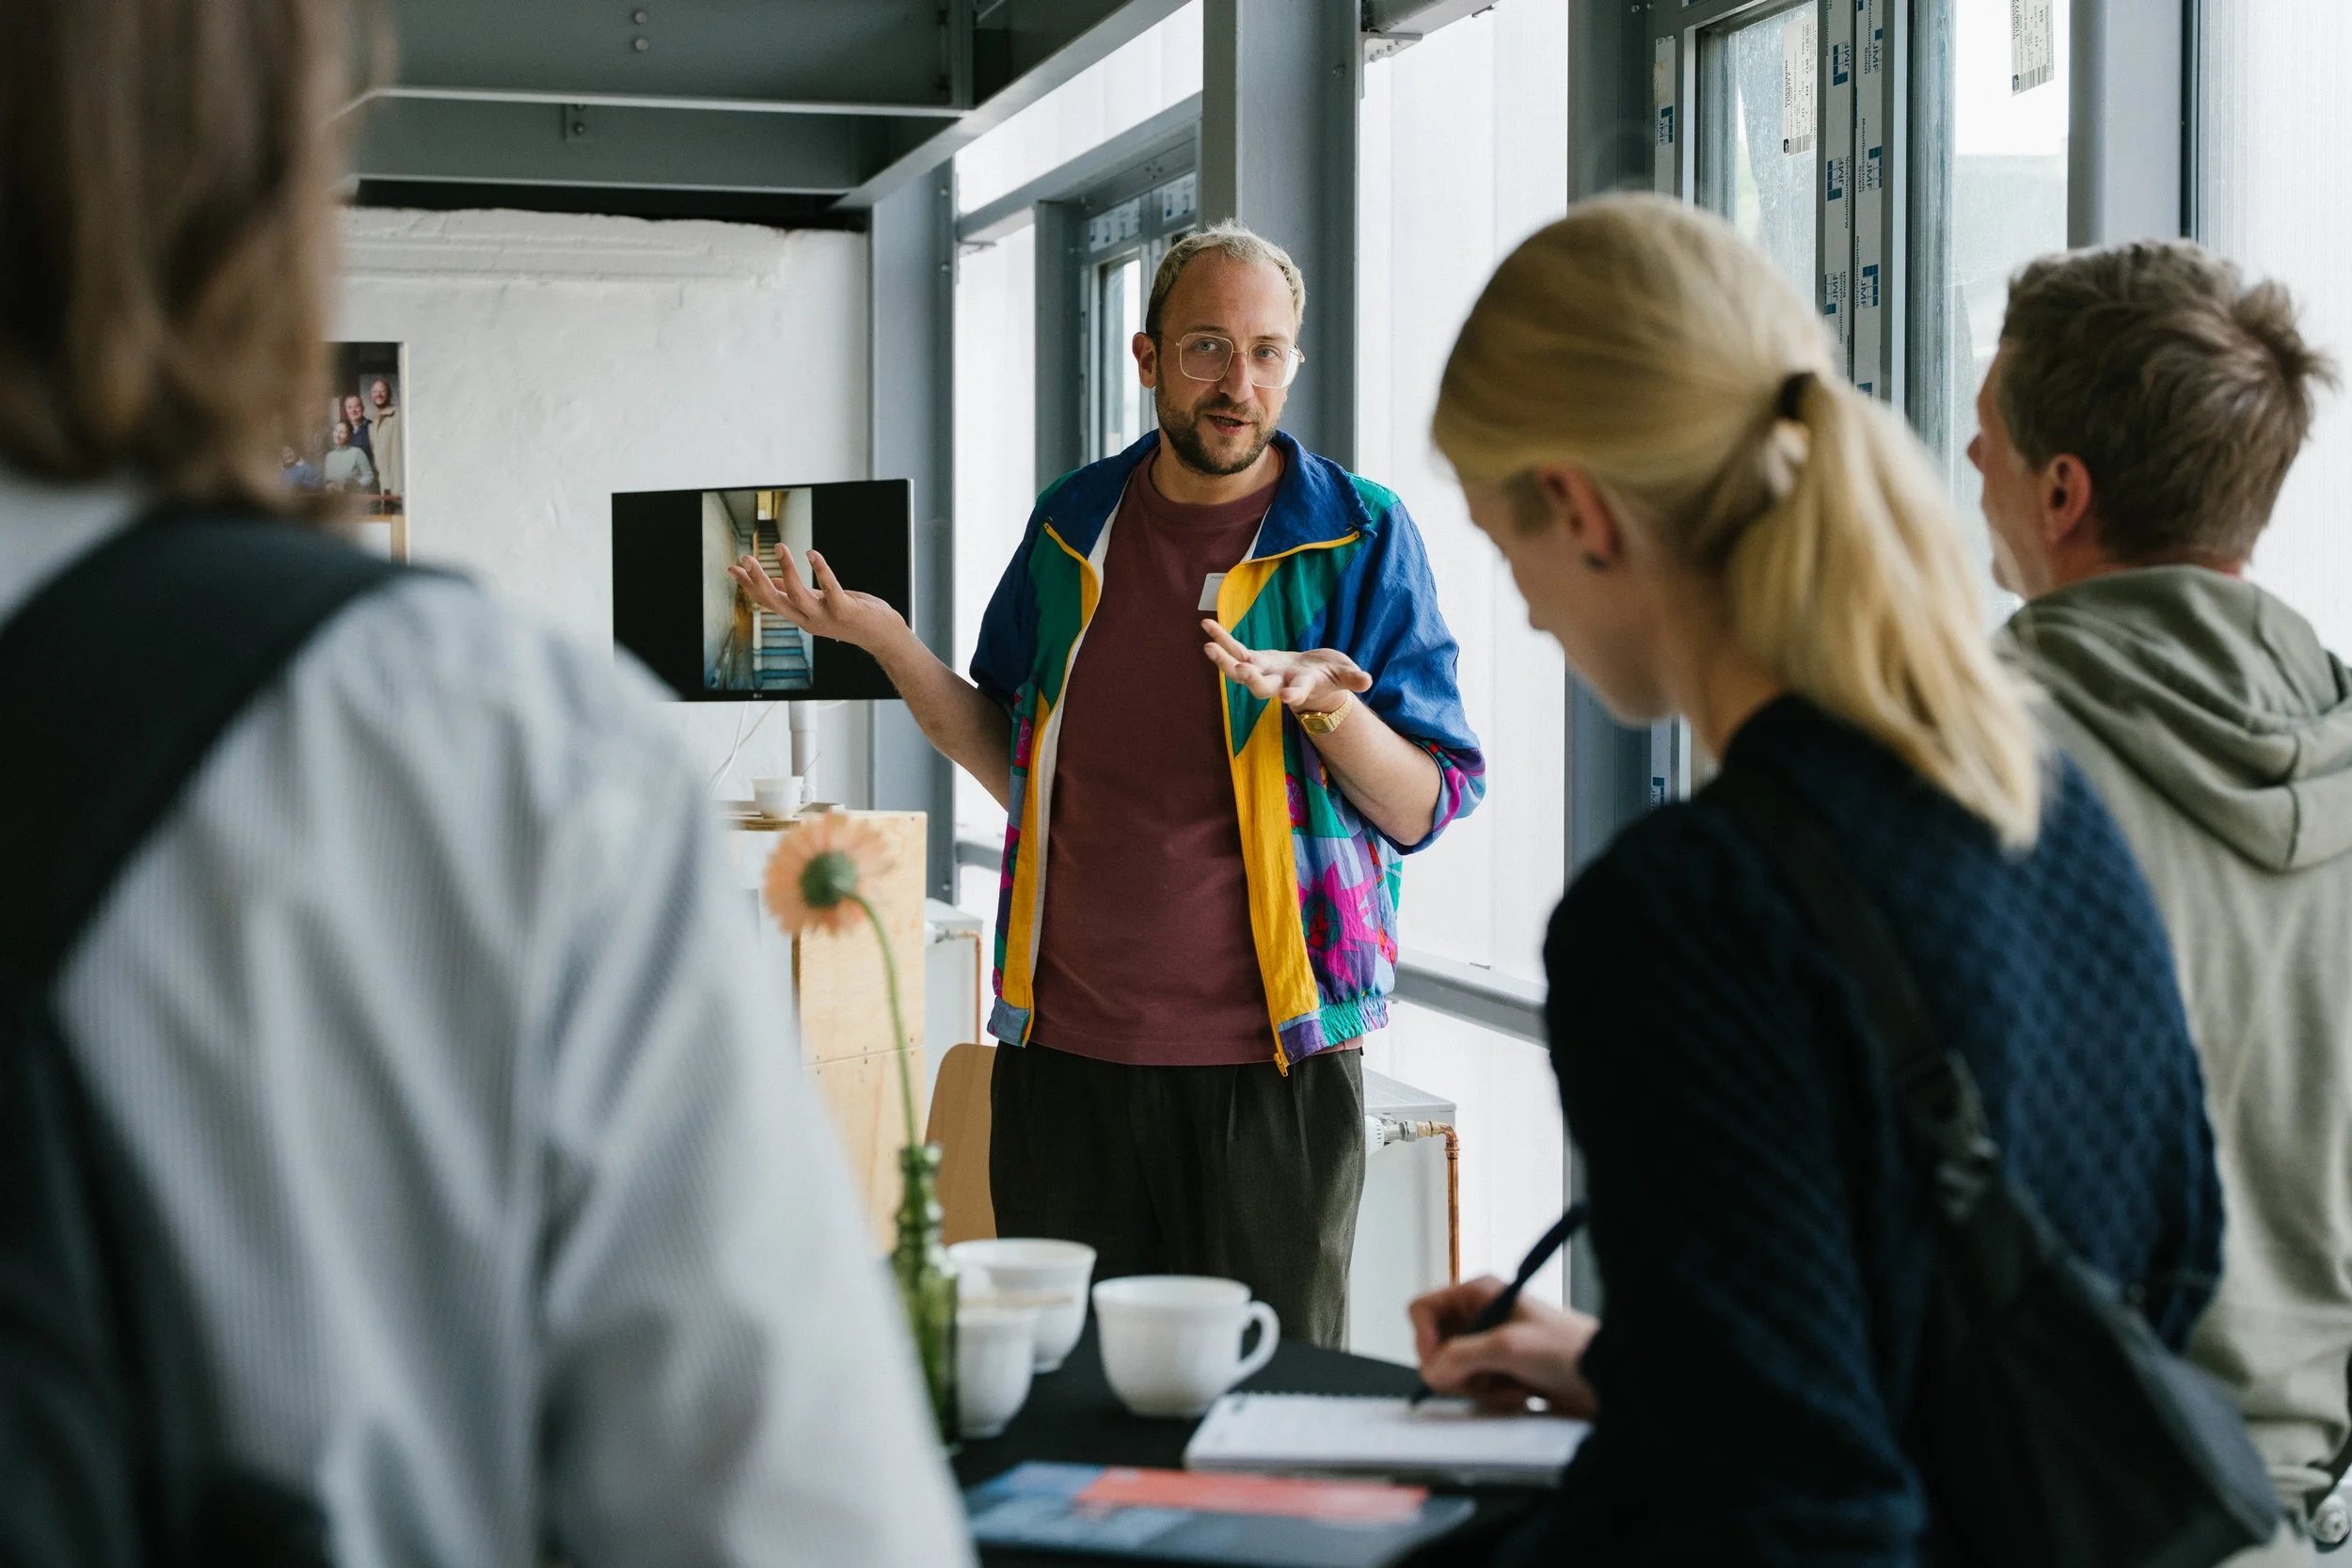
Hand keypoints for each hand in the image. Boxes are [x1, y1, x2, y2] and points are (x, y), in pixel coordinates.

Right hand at [728, 549, 908, 654]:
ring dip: (786, 570)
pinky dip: (821, 570)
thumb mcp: (820, 605)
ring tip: (780, 547)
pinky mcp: (844, 610)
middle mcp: (808, 619)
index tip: (732, 568)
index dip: (749, 586)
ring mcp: (826, 617)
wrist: (884, 637)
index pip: (768, 601)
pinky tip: (812, 554)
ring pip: (798, 595)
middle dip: (757, 581)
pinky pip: (830, 588)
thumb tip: (776, 581)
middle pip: (775, 601)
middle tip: (745, 558)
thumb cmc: (854, 617)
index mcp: (800, 616)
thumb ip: (799, 594)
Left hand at [1200, 621, 1373, 716]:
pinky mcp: (1255, 660)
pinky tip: (1206, 625)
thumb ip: (1353, 678)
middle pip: (1260, 687)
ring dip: (1224, 660)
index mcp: (1301, 688)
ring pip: (1239, 670)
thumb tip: (1368, 680)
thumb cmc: (1331, 678)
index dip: (1292, 695)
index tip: (1286, 697)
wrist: (1313, 681)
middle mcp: (1278, 684)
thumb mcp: (1345, 676)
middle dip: (1251, 680)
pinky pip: (1234, 650)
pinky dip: (1221, 639)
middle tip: (1241, 671)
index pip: (1296, 693)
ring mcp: (1263, 672)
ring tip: (1208, 646)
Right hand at [1409, 1277, 1600, 1418]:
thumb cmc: (1569, 1349)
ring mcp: (1490, 1345)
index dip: (1424, 1339)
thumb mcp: (1510, 1347)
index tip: (1439, 1365)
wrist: (1607, 1378)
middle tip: (1482, 1380)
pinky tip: (1520, 1394)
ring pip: (1454, 1372)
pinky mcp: (1501, 1371)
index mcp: (1478, 1293)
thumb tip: (1430, 1370)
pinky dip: (1493, 1397)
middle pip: (1435, 1346)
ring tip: (1511, 1386)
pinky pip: (1475, 1389)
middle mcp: (1480, 1315)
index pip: (1423, 1310)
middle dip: (1456, 1371)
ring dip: (1479, 1388)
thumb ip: (1462, 1356)